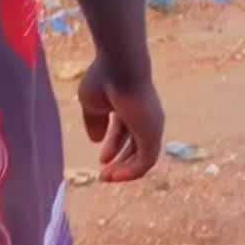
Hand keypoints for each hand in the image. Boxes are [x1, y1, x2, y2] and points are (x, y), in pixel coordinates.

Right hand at [78, 55, 163, 181]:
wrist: (120, 66)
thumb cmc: (103, 78)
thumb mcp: (91, 104)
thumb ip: (94, 122)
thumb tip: (95, 140)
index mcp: (130, 106)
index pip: (125, 131)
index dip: (113, 146)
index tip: (101, 158)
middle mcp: (145, 117)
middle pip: (135, 145)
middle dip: (120, 161)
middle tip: (104, 174)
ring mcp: (151, 126)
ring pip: (142, 157)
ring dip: (124, 170)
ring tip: (106, 178)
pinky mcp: (153, 134)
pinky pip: (146, 161)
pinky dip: (131, 172)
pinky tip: (115, 176)